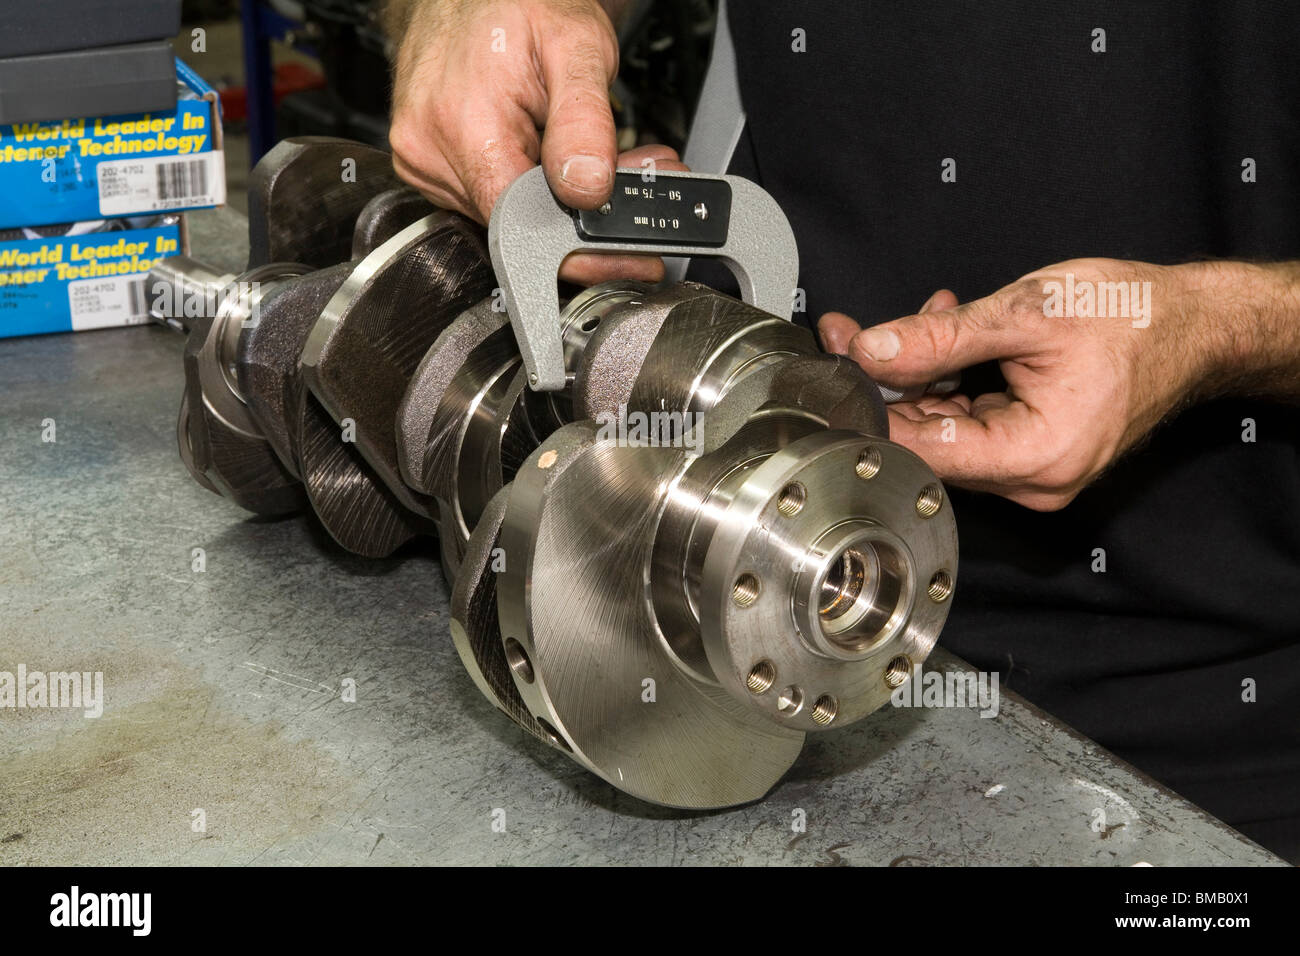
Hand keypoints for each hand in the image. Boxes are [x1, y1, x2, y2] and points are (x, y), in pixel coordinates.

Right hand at [389, 0, 683, 282]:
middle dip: (585, 216)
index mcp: (463, 126)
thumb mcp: (575, 46)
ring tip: (593, 157)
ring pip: (508, 216)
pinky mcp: (429, 167)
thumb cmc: (515, 4)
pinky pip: (490, 198)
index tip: (627, 252)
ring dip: (560, 202)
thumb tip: (587, 188)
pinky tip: (554, 160)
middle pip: (519, 224)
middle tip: (631, 179)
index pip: (522, 226)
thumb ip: (585, 122)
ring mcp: (426, 163)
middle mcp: (432, 152)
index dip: (580, 246)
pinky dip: (532, 189)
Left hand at [818, 259, 1243, 509]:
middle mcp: (1034, 479)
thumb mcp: (1027, 314)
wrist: (1195, 324)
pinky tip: (951, 339)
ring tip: (927, 318)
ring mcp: (1034, 470)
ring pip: (947, 429)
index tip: (837, 368)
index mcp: (1036, 456)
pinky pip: (973, 423)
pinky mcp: (1032, 452)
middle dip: (890, 383)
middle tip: (855, 333)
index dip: (871, 406)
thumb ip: (942, 339)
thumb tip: (872, 350)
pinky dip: (954, 382)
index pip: (923, 448)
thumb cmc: (1134, 319)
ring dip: (924, 375)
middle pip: (930, 441)